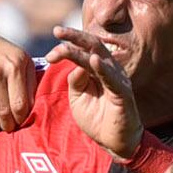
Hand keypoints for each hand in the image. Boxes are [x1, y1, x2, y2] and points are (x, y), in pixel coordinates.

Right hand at [0, 29, 34, 130]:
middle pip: (4, 111)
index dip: (21, 119)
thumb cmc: (2, 56)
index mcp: (16, 65)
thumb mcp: (22, 60)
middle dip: (8, 124)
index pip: (20, 104)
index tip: (21, 123)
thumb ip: (31, 81)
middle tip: (9, 128)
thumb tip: (35, 108)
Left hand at [47, 25, 141, 157]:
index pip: (82, 50)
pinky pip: (113, 79)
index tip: (49, 54)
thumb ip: (75, 81)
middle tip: (57, 31)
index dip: (66, 46)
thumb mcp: (78, 98)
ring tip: (66, 44)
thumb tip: (74, 66)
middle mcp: (109, 69)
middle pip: (92, 46)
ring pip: (99, 58)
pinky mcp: (123, 93)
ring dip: (83, 50)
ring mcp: (117, 79)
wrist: (114, 142)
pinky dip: (103, 69)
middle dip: (74, 37)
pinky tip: (94, 61)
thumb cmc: (97, 119)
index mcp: (97, 69)